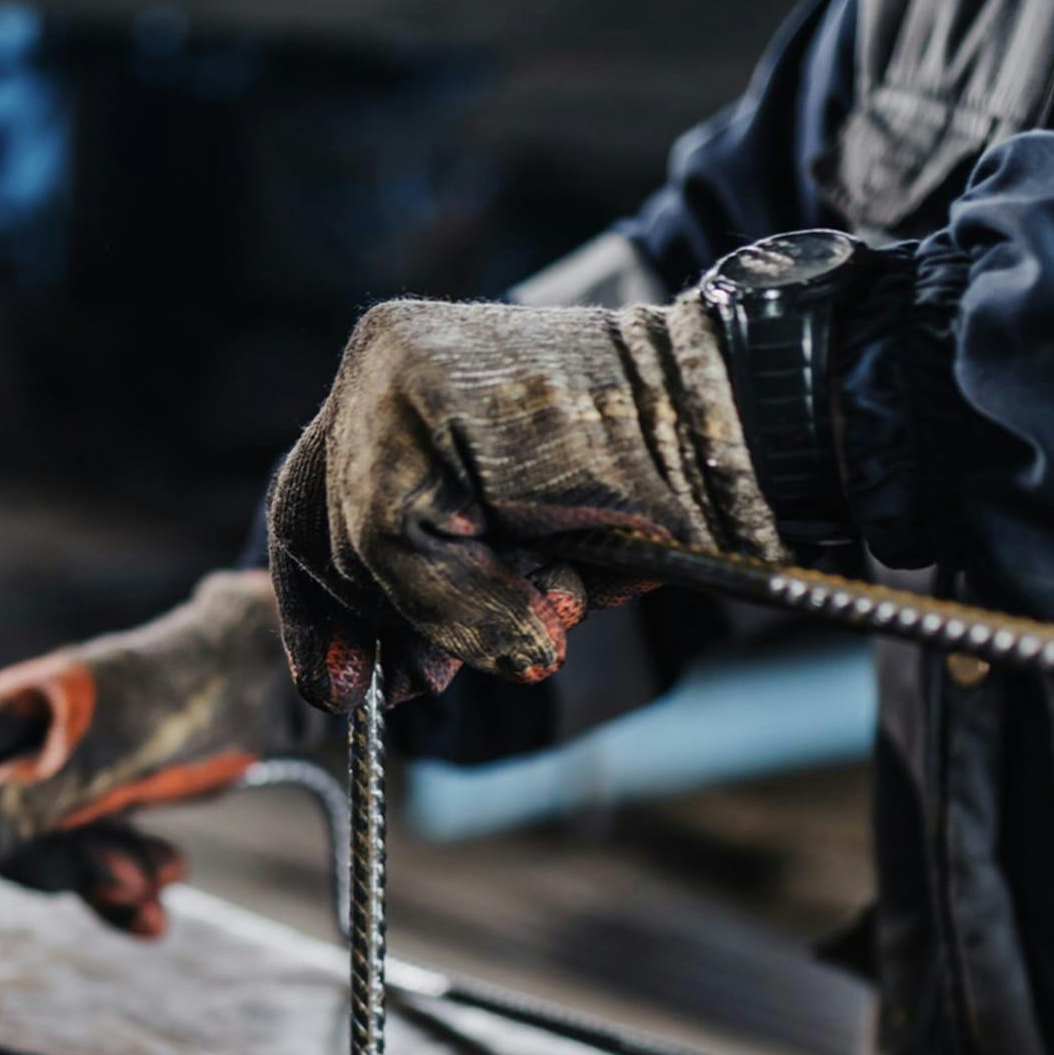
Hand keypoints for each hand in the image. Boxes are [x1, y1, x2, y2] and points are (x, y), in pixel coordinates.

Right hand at [0, 569, 282, 939]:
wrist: (268, 684)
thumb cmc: (183, 694)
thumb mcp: (109, 748)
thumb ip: (36, 793)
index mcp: (6, 719)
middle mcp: (27, 752)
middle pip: (0, 843)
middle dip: (59, 870)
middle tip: (127, 879)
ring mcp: (70, 784)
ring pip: (56, 863)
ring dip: (104, 883)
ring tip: (166, 875)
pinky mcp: (113, 810)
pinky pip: (98, 870)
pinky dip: (127, 892)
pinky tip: (160, 908)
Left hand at [266, 293, 780, 712]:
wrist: (738, 434)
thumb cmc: (651, 496)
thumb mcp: (518, 556)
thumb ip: (435, 588)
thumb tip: (362, 682)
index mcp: (404, 388)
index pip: (315, 509)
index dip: (318, 612)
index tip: (338, 689)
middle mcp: (386, 364)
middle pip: (329, 534)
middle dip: (394, 623)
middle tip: (438, 677)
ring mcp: (395, 372)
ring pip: (363, 545)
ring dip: (461, 608)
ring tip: (559, 596)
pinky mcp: (419, 400)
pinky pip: (391, 541)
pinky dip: (466, 597)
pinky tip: (556, 584)